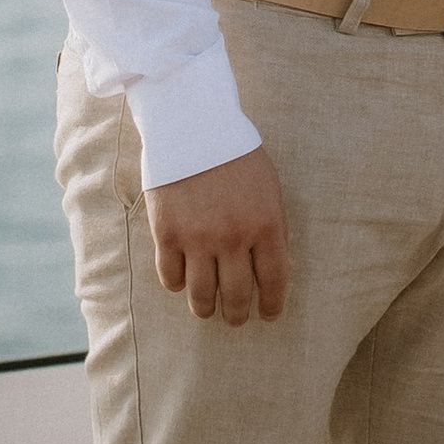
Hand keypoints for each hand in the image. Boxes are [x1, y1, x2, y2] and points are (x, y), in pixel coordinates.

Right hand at [145, 147, 290, 325]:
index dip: (272, 304)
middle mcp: (233, 238)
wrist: (192, 125)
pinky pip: (171, 277)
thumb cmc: (236, 154)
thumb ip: (272, 229)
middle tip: (235, 318)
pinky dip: (177, 285)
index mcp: (266, 224)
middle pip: (236, 296)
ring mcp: (198, 238)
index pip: (274, 281)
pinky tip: (182, 282)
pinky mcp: (167, 234)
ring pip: (201, 296)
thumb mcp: (269, 188)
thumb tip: (276, 268)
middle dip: (237, 314)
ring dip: (206, 308)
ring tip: (207, 309)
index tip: (268, 314)